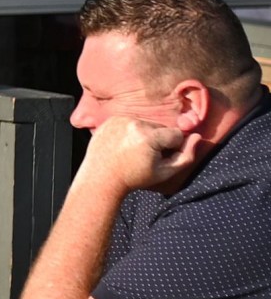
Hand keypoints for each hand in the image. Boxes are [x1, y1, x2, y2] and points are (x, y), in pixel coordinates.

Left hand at [78, 116, 200, 195]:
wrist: (100, 178)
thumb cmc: (134, 178)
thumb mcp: (165, 172)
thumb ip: (186, 156)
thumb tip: (198, 137)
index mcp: (148, 137)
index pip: (176, 134)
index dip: (172, 148)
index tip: (159, 159)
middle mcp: (134, 124)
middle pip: (161, 127)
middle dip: (159, 140)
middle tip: (144, 157)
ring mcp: (120, 120)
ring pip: (146, 124)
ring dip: (145, 135)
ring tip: (133, 152)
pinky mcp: (111, 119)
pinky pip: (131, 122)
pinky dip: (131, 132)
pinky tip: (123, 146)